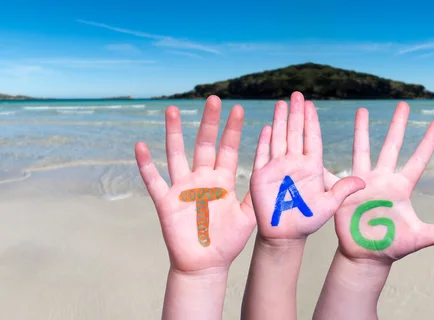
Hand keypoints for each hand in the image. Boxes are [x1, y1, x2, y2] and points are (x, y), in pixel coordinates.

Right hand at [135, 96, 255, 272]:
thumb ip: (256, 194)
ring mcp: (183, 188)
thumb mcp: (249, 216)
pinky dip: (146, 164)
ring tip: (172, 109)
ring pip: (176, 154)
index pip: (228, 149)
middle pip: (204, 144)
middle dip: (209, 122)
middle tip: (213, 98)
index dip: (233, 130)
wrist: (206, 265)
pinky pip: (153, 180)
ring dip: (174, 132)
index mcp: (223, 181)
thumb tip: (273, 175)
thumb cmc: (228, 241)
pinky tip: (140, 145)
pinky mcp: (166, 202)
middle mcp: (202, 179)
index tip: (238, 108)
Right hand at [249, 91, 364, 239]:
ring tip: (281, 103)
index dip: (311, 121)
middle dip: (296, 113)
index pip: (311, 138)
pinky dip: (263, 141)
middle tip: (297, 94)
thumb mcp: (329, 205)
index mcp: (311, 167)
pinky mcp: (261, 176)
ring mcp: (277, 168)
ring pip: (278, 138)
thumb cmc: (308, 221)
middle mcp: (294, 163)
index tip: (311, 104)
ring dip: (280, 121)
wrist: (286, 236)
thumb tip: (363, 181)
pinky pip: (262, 155)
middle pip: (295, 133)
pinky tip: (265, 127)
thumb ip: (343, 191)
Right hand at [325, 103, 433, 264]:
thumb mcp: (419, 238)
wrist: (367, 255)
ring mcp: (363, 183)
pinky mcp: (344, 191)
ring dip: (362, 130)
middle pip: (391, 146)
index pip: (418, 160)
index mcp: (401, 187)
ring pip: (362, 150)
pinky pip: (334, 175)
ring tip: (363, 109)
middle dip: (398, 125)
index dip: (428, 142)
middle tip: (403, 105)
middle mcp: (383, 179)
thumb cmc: (393, 245)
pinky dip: (327, 162)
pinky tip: (322, 145)